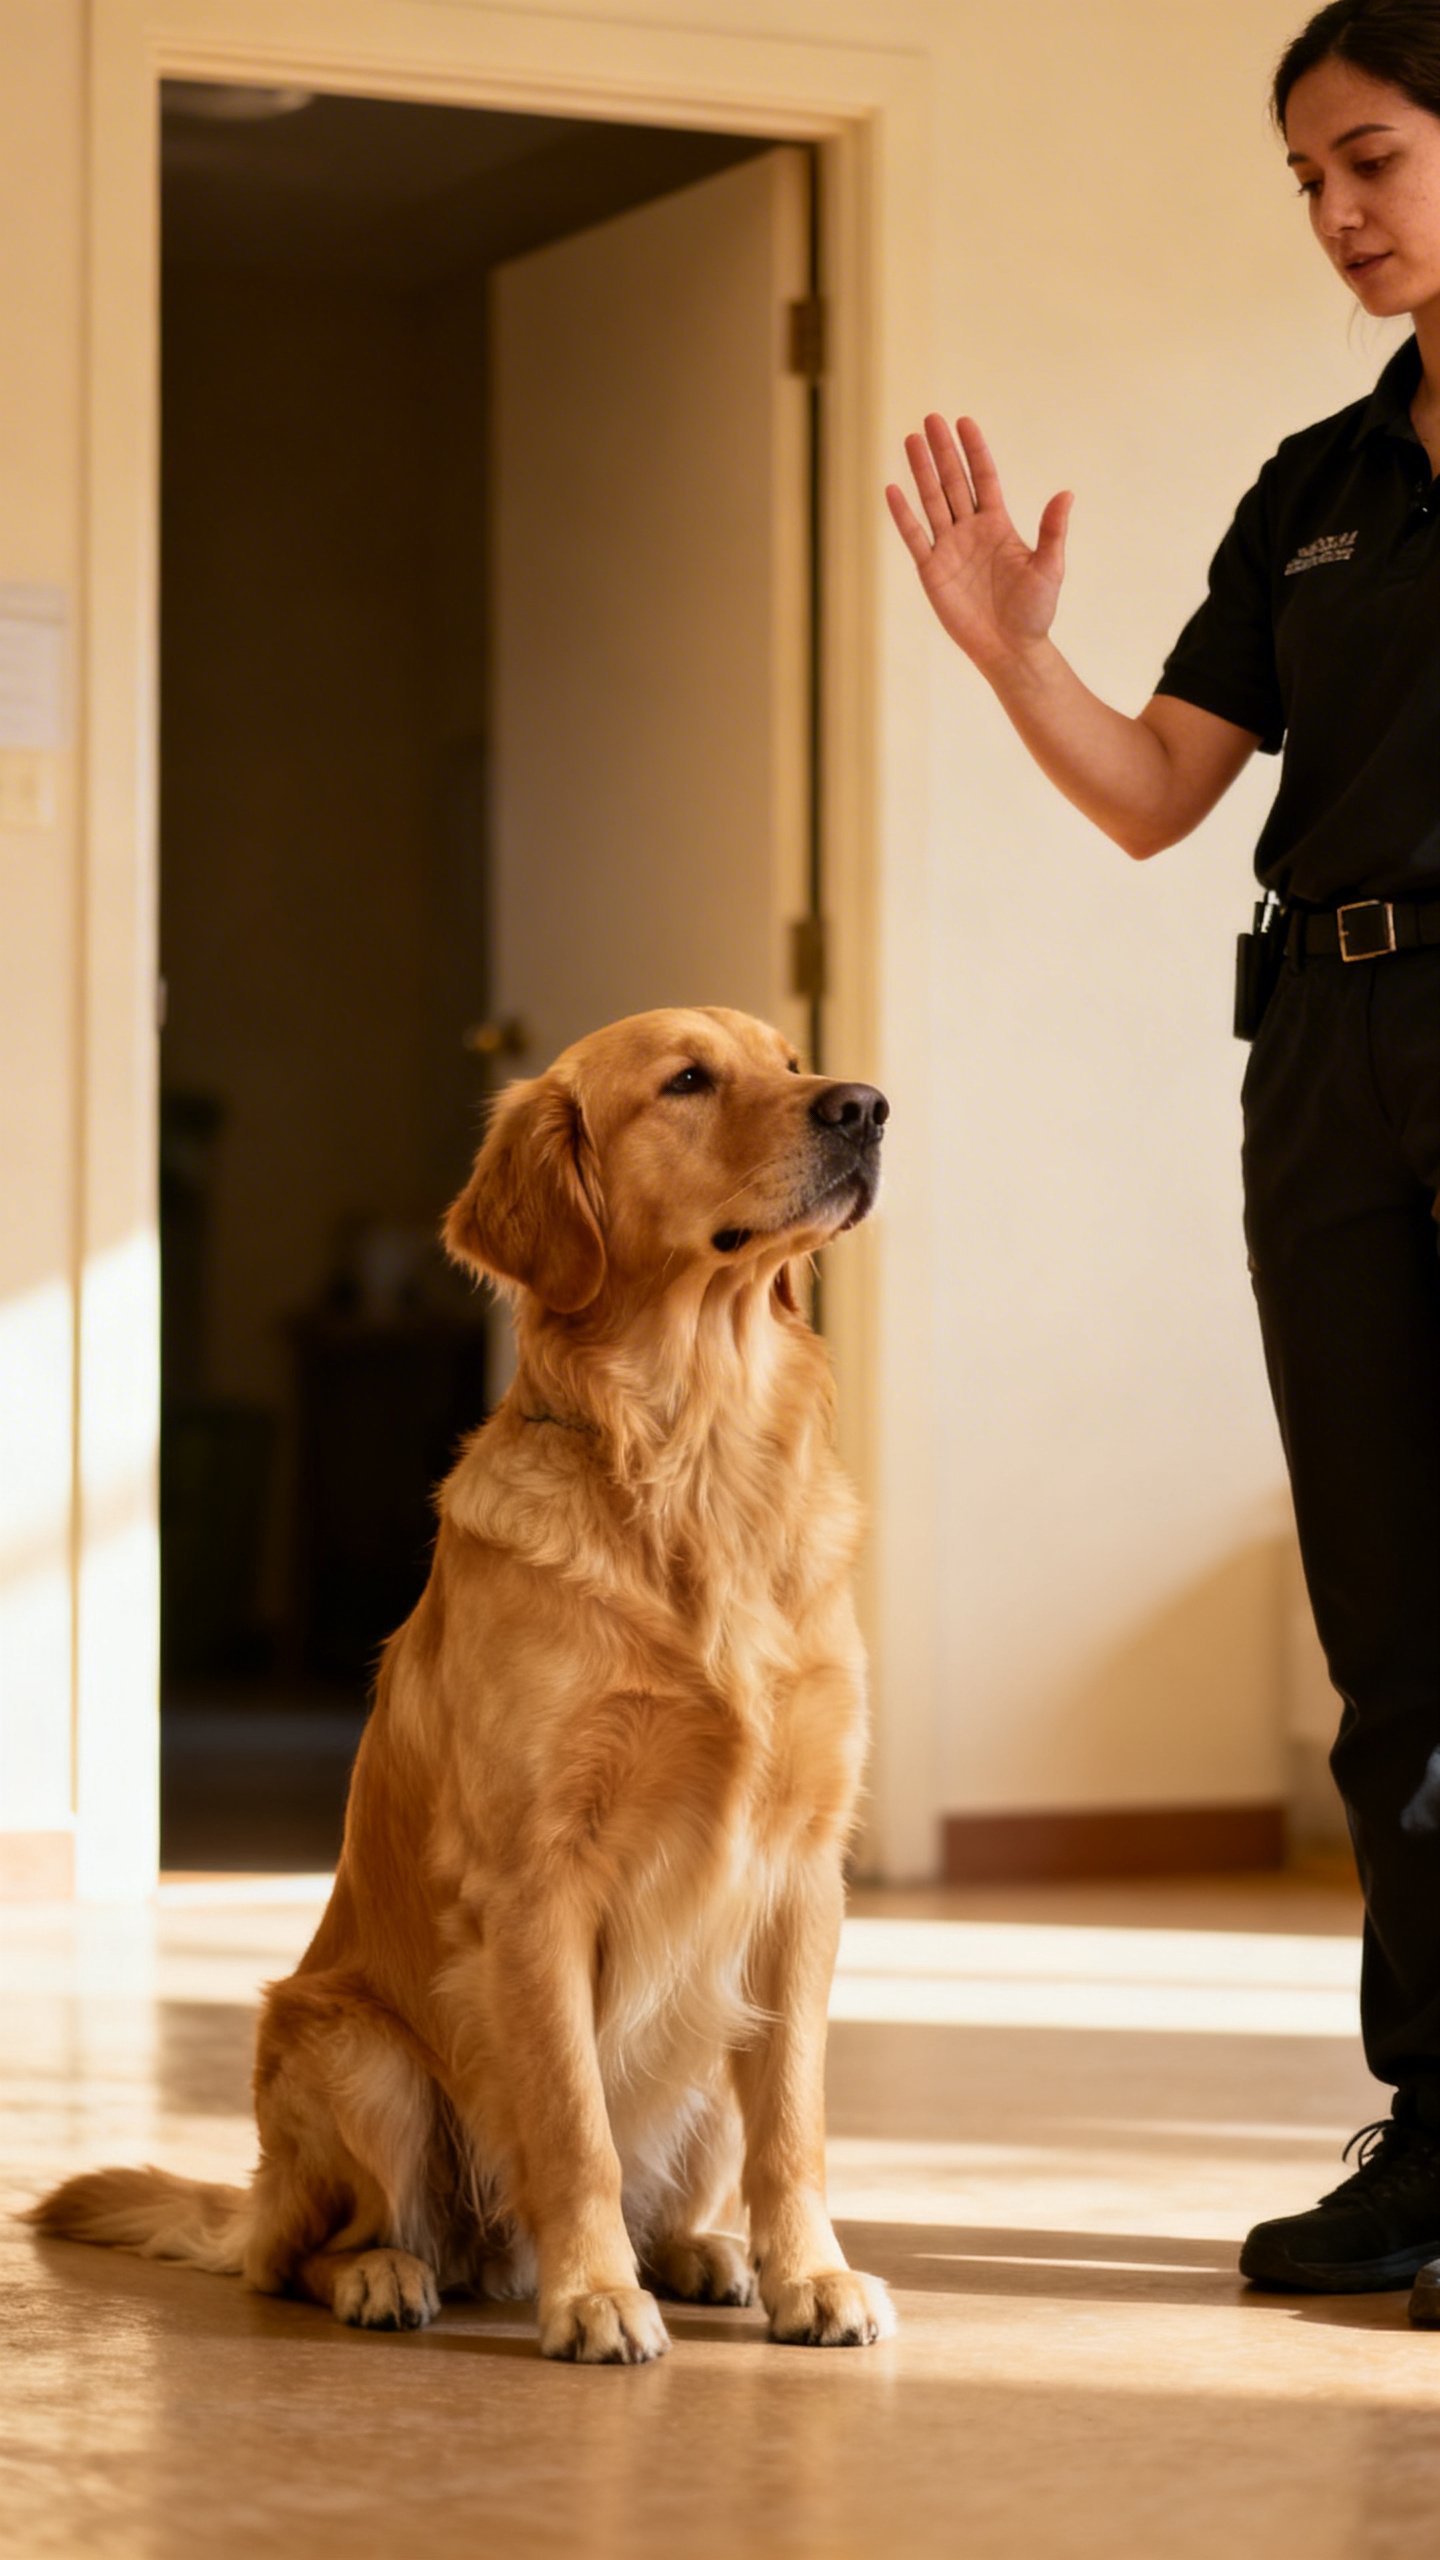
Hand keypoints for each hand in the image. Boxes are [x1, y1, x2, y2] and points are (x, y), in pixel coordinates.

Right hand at [885, 416, 1072, 672]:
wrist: (1010, 649)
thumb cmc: (1035, 611)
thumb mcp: (1050, 568)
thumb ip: (1053, 530)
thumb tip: (1066, 493)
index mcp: (998, 526)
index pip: (983, 478)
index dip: (974, 451)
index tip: (964, 422)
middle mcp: (971, 531)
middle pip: (953, 482)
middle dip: (942, 450)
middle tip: (930, 419)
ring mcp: (949, 549)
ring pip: (932, 501)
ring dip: (921, 471)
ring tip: (910, 440)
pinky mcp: (932, 571)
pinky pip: (914, 537)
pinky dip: (903, 514)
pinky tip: (892, 489)